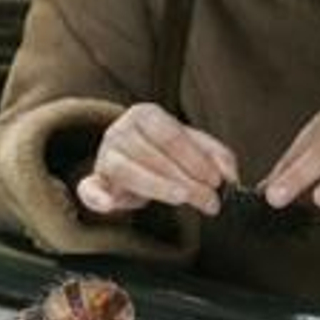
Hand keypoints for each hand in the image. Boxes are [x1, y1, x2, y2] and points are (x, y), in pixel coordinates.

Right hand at [76, 103, 238, 217]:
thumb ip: (216, 156)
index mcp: (145, 114)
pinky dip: (97, 197)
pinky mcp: (96, 182)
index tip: (216, 180)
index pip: (171, 135)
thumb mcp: (194, 146)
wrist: (134, 161)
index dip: (195, 159)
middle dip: (186, 179)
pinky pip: (89, 189)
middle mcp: (120, 130)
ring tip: (184, 199)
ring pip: (128, 171)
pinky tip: (109, 204)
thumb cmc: (166, 153)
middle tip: (210, 200)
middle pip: (154, 155)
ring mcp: (105, 156)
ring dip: (159, 187)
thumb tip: (230, 175)